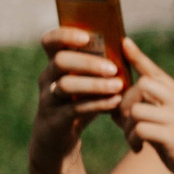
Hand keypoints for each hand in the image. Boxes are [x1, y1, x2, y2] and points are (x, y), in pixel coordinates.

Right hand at [32, 25, 127, 165]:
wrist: (58, 138)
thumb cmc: (78, 102)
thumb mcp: (85, 81)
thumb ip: (98, 64)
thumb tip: (125, 44)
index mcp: (55, 63)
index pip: (50, 41)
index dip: (65, 35)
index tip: (87, 38)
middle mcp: (47, 78)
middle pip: (60, 61)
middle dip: (88, 62)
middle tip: (112, 68)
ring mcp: (48, 98)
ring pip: (65, 85)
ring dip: (94, 84)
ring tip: (118, 86)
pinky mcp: (55, 118)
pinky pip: (74, 108)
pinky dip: (97, 104)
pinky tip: (115, 101)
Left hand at [122, 38, 173, 173]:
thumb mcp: (166, 125)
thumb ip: (149, 111)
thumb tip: (117, 105)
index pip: (157, 72)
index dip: (139, 58)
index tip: (124, 42)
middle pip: (143, 85)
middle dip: (125, 102)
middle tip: (125, 121)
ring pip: (138, 109)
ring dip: (127, 127)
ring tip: (133, 140)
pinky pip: (141, 129)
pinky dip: (132, 140)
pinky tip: (138, 149)